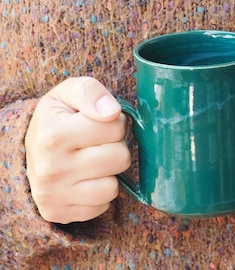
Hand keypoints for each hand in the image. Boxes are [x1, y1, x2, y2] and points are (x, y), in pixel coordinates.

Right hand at [25, 77, 130, 223]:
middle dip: (115, 147)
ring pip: (114, 186)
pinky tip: (85, 180)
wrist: (30, 153)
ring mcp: (54, 195)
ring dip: (109, 172)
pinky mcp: (59, 213)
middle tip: (98, 144)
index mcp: (53, 135)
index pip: (115, 127)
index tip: (99, 124)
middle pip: (120, 158)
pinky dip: (100, 191)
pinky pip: (104, 205)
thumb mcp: (68, 94)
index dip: (114, 123)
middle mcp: (51, 168)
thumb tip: (112, 112)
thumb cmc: (57, 120)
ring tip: (92, 161)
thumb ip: (90, 92)